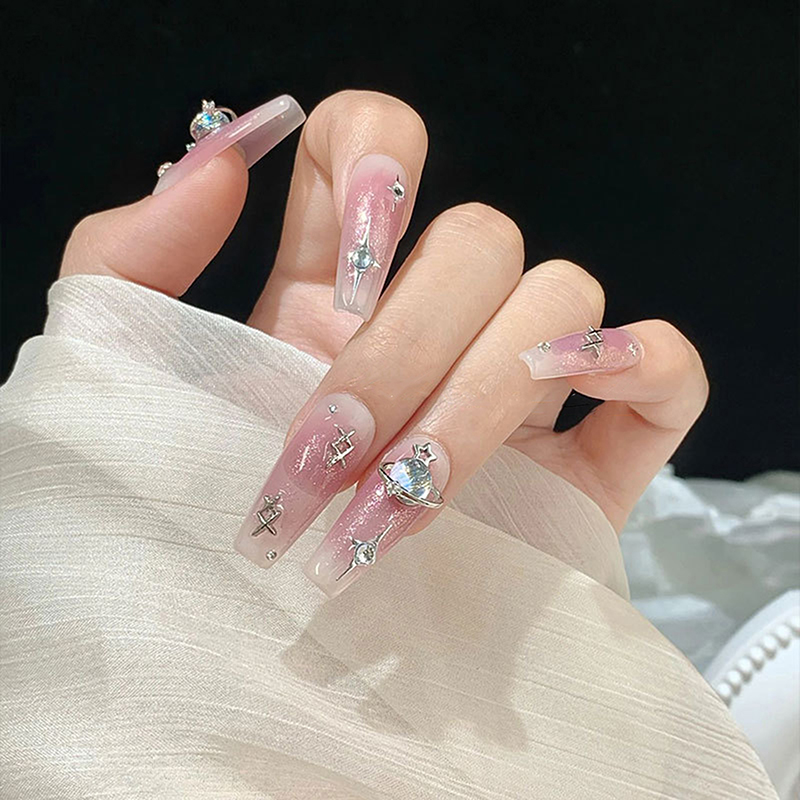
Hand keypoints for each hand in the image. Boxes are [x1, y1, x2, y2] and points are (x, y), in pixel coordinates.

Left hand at [60, 90, 707, 596]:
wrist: (261, 656)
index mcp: (332, 286)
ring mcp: (522, 384)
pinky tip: (585, 395)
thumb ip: (132, 257)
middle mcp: (435, 319)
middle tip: (331, 456)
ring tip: (404, 501)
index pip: (379, 142)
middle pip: (479, 239)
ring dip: (480, 400)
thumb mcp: (125, 378)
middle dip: (405, 351)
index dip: (377, 165)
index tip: (344, 279)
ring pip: (562, 295)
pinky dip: (648, 364)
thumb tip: (222, 161)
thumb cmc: (186, 514)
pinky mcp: (593, 460)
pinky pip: (669, 372)